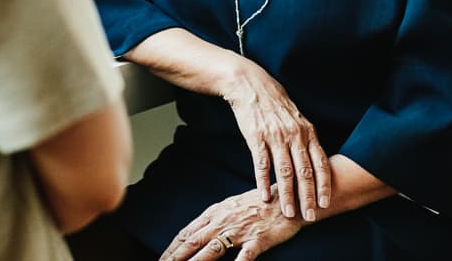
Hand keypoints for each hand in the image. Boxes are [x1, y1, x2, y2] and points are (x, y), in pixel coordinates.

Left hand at [158, 188, 300, 260]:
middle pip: (194, 241)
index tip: (162, 258)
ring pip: (213, 249)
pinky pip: (245, 255)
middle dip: (176, 256)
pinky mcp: (259, 239)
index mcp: (216, 213)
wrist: (289, 198)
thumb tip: (194, 233)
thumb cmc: (259, 204)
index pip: (189, 232)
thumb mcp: (231, 207)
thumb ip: (213, 220)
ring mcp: (241, 230)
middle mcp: (224, 220)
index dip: (173, 247)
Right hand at [220, 58, 330, 220]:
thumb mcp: (297, 119)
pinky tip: (265, 197)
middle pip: (304, 171)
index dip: (324, 185)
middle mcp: (294, 135)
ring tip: (289, 212)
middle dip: (308, 197)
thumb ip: (306, 140)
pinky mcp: (256, 137)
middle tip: (310, 216)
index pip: (320, 163)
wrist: (251, 86)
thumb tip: (316, 163)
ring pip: (284, 172)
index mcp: (307, 132)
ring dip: (287, 195)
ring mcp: (275, 136)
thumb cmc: (276, 105)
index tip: (325, 203)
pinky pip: (262, 164)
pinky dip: (263, 182)